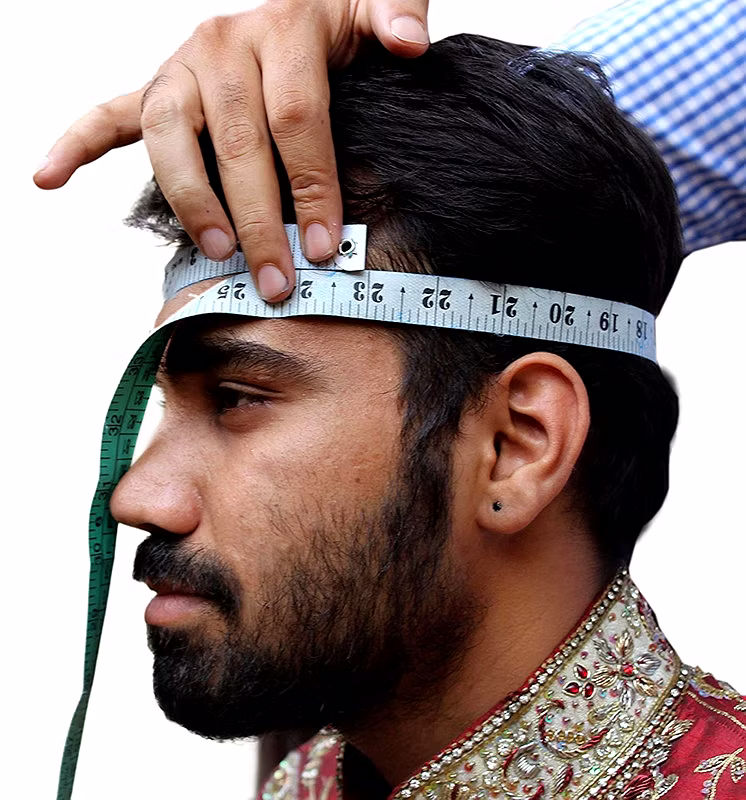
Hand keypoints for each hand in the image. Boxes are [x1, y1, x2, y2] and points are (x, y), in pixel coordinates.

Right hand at [33, 0, 429, 300]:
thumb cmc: (335, 21)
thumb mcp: (370, 5)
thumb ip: (393, 14)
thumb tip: (410, 44)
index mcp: (281, 29)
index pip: (295, 121)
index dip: (310, 188)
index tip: (322, 247)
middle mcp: (222, 45)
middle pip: (236, 145)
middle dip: (258, 220)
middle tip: (277, 280)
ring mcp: (182, 68)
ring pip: (170, 138)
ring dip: (190, 200)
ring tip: (213, 252)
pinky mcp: (158, 87)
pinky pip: (109, 113)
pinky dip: (75, 143)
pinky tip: (47, 176)